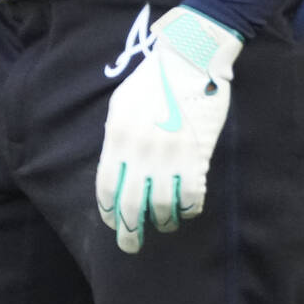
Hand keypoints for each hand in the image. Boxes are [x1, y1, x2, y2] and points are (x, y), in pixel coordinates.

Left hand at [95, 5, 242, 252]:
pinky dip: (189, 208)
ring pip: (162, 205)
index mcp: (118, 138)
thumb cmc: (155, 77)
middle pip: (130, 205)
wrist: (191, 57)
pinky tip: (188, 211)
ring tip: (165, 225)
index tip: (113, 223)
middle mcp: (140, 151)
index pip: (106, 188)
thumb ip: (117, 136)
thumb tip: (117, 165)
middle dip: (130, 232)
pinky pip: (191, 194)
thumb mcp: (122, 103)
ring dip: (163, 221)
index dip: (109, 212)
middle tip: (131, 245)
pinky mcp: (196, 154)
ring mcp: (169, 154)